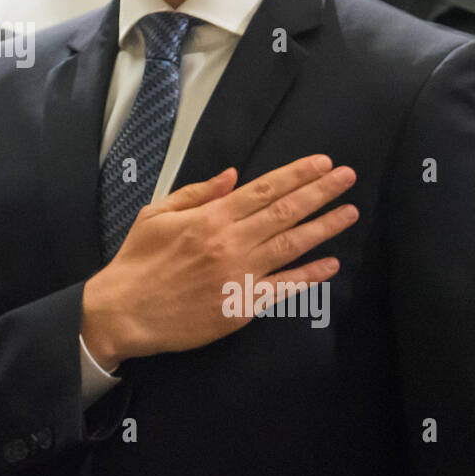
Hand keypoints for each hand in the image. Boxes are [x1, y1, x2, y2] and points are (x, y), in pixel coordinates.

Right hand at [81, 155, 357, 366]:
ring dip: (325, 227)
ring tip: (350, 212)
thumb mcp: (156, 214)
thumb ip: (196, 193)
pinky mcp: (242, 305)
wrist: (125, 312)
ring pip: (293, 246)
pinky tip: (331, 264)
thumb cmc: (137, 261)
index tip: (323, 163)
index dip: (297, 174)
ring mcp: (240, 274)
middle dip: (320, 192)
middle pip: (286, 212)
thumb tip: (232, 176)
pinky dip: (310, 275)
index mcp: (210, 217)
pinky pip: (284, 288)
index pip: (264, 189)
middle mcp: (231, 242)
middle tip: (348, 177)